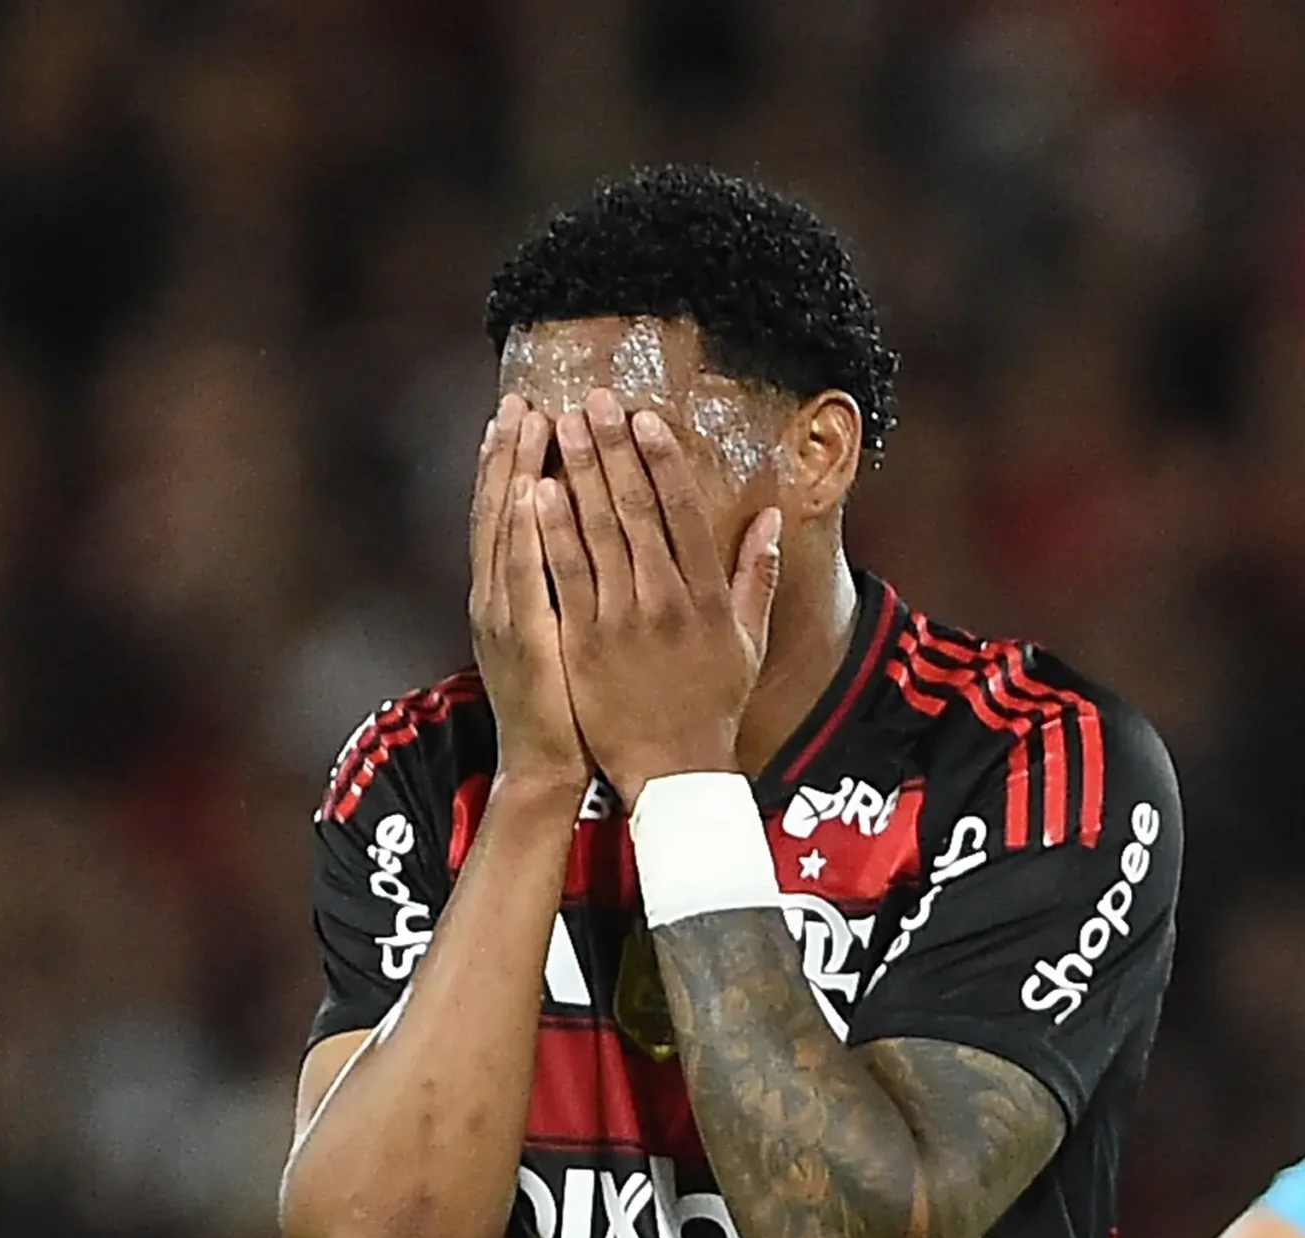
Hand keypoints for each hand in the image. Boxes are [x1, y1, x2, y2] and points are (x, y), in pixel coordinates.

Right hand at [468, 395, 589, 793]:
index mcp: (509, 593)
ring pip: (507, 530)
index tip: (525, 411)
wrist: (549, 768)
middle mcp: (497, 596)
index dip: (514, 462)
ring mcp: (505, 616)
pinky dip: (524, 531)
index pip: (510, 514)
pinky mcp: (525, 638)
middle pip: (501, 510)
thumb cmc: (567, 704)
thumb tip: (579, 540)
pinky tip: (532, 491)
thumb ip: (565, 586)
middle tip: (523, 399)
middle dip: (510, 452)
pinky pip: (524, 575)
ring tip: (526, 422)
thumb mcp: (560, 636)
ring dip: (514, 473)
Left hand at [535, 389, 783, 807]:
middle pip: (636, 509)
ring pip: (597, 533)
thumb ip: (758, 576)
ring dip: (578, 474)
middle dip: (613, 448)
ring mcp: (622, 621)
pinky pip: (565, 576)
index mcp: (707, 596)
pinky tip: (535, 491)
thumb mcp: (748, 641)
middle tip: (594, 398)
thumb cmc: (712, 705)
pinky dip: (550, 531)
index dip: (662, 459)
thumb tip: (770, 516)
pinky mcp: (585, 643)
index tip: (645, 417)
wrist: (674, 771)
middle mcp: (665, 601)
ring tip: (560, 425)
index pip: (683, 511)